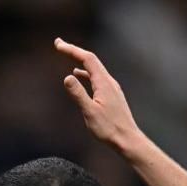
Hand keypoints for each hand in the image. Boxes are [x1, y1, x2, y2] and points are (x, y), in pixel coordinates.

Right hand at [54, 38, 140, 152]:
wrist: (127, 140)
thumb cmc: (109, 129)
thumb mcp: (90, 112)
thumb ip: (78, 94)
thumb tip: (67, 77)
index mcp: (103, 83)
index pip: (87, 59)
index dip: (72, 50)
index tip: (58, 45)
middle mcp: (109, 81)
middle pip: (90, 60)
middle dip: (74, 51)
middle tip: (59, 44)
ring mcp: (111, 87)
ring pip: (94, 68)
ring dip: (79, 60)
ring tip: (67, 56)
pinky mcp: (111, 94)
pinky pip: (96, 77)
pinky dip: (85, 72)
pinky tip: (79, 75)